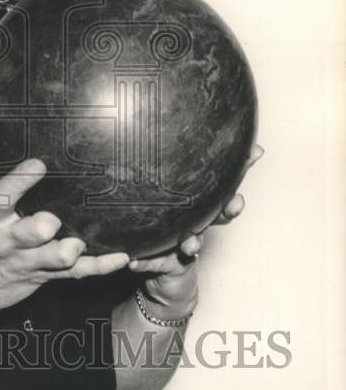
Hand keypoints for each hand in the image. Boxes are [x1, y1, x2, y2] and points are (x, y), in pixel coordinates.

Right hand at [0, 158, 129, 324]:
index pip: (1, 199)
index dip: (19, 181)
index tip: (37, 164)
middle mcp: (9, 242)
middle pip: (33, 234)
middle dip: (45, 225)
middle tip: (53, 217)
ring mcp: (28, 262)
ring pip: (57, 259)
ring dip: (70, 249)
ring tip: (79, 242)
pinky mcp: (43, 277)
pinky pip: (76, 273)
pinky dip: (101, 266)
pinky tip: (120, 257)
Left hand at [128, 143, 263, 317]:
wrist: (161, 271)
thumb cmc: (167, 227)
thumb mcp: (173, 195)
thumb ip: (174, 167)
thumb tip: (184, 118)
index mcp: (200, 207)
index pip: (222, 186)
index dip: (242, 168)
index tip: (256, 153)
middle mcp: (197, 225)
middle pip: (218, 216)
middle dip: (229, 210)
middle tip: (236, 202)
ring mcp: (184, 245)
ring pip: (193, 244)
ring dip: (193, 243)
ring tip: (190, 244)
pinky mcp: (165, 263)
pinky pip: (153, 262)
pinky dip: (144, 262)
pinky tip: (133, 262)